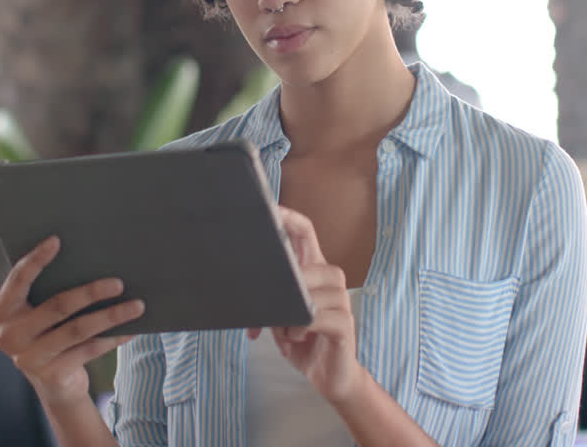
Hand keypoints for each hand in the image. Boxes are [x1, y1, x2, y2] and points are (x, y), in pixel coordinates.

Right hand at [0, 236, 144, 405]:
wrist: (55, 385)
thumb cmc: (51, 333)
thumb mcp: (42, 314)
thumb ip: (52, 291)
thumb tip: (94, 259)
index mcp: (4, 312)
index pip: (18, 280)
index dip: (36, 260)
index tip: (56, 240)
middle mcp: (10, 336)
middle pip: (57, 306)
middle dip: (91, 292)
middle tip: (119, 283)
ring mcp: (30, 358)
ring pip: (78, 329)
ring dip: (111, 315)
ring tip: (138, 305)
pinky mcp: (52, 375)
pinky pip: (90, 350)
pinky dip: (114, 337)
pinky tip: (133, 329)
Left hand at [247, 206, 363, 403]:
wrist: (329, 376)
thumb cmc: (301, 341)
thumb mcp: (278, 315)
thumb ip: (267, 297)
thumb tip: (240, 285)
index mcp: (313, 271)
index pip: (306, 232)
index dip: (289, 218)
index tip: (270, 209)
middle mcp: (331, 280)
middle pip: (308, 265)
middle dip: (284, 287)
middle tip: (271, 308)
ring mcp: (342, 301)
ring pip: (310, 293)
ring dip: (289, 315)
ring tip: (286, 332)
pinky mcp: (346, 324)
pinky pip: (317, 317)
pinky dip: (299, 329)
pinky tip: (297, 338)